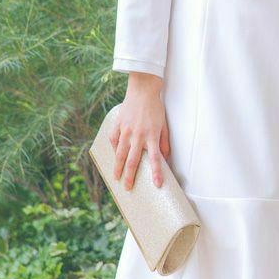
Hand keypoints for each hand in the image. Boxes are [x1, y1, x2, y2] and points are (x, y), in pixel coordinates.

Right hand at [109, 72, 170, 190]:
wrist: (143, 90)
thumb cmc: (155, 108)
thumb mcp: (164, 124)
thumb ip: (164, 142)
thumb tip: (165, 158)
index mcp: (152, 135)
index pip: (155, 159)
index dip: (156, 173)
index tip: (156, 185)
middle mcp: (138, 135)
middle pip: (133, 161)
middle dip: (130, 176)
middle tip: (128, 188)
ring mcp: (126, 130)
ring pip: (120, 154)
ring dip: (117, 168)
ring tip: (116, 178)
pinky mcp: (118, 125)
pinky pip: (113, 140)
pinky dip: (113, 149)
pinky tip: (114, 156)